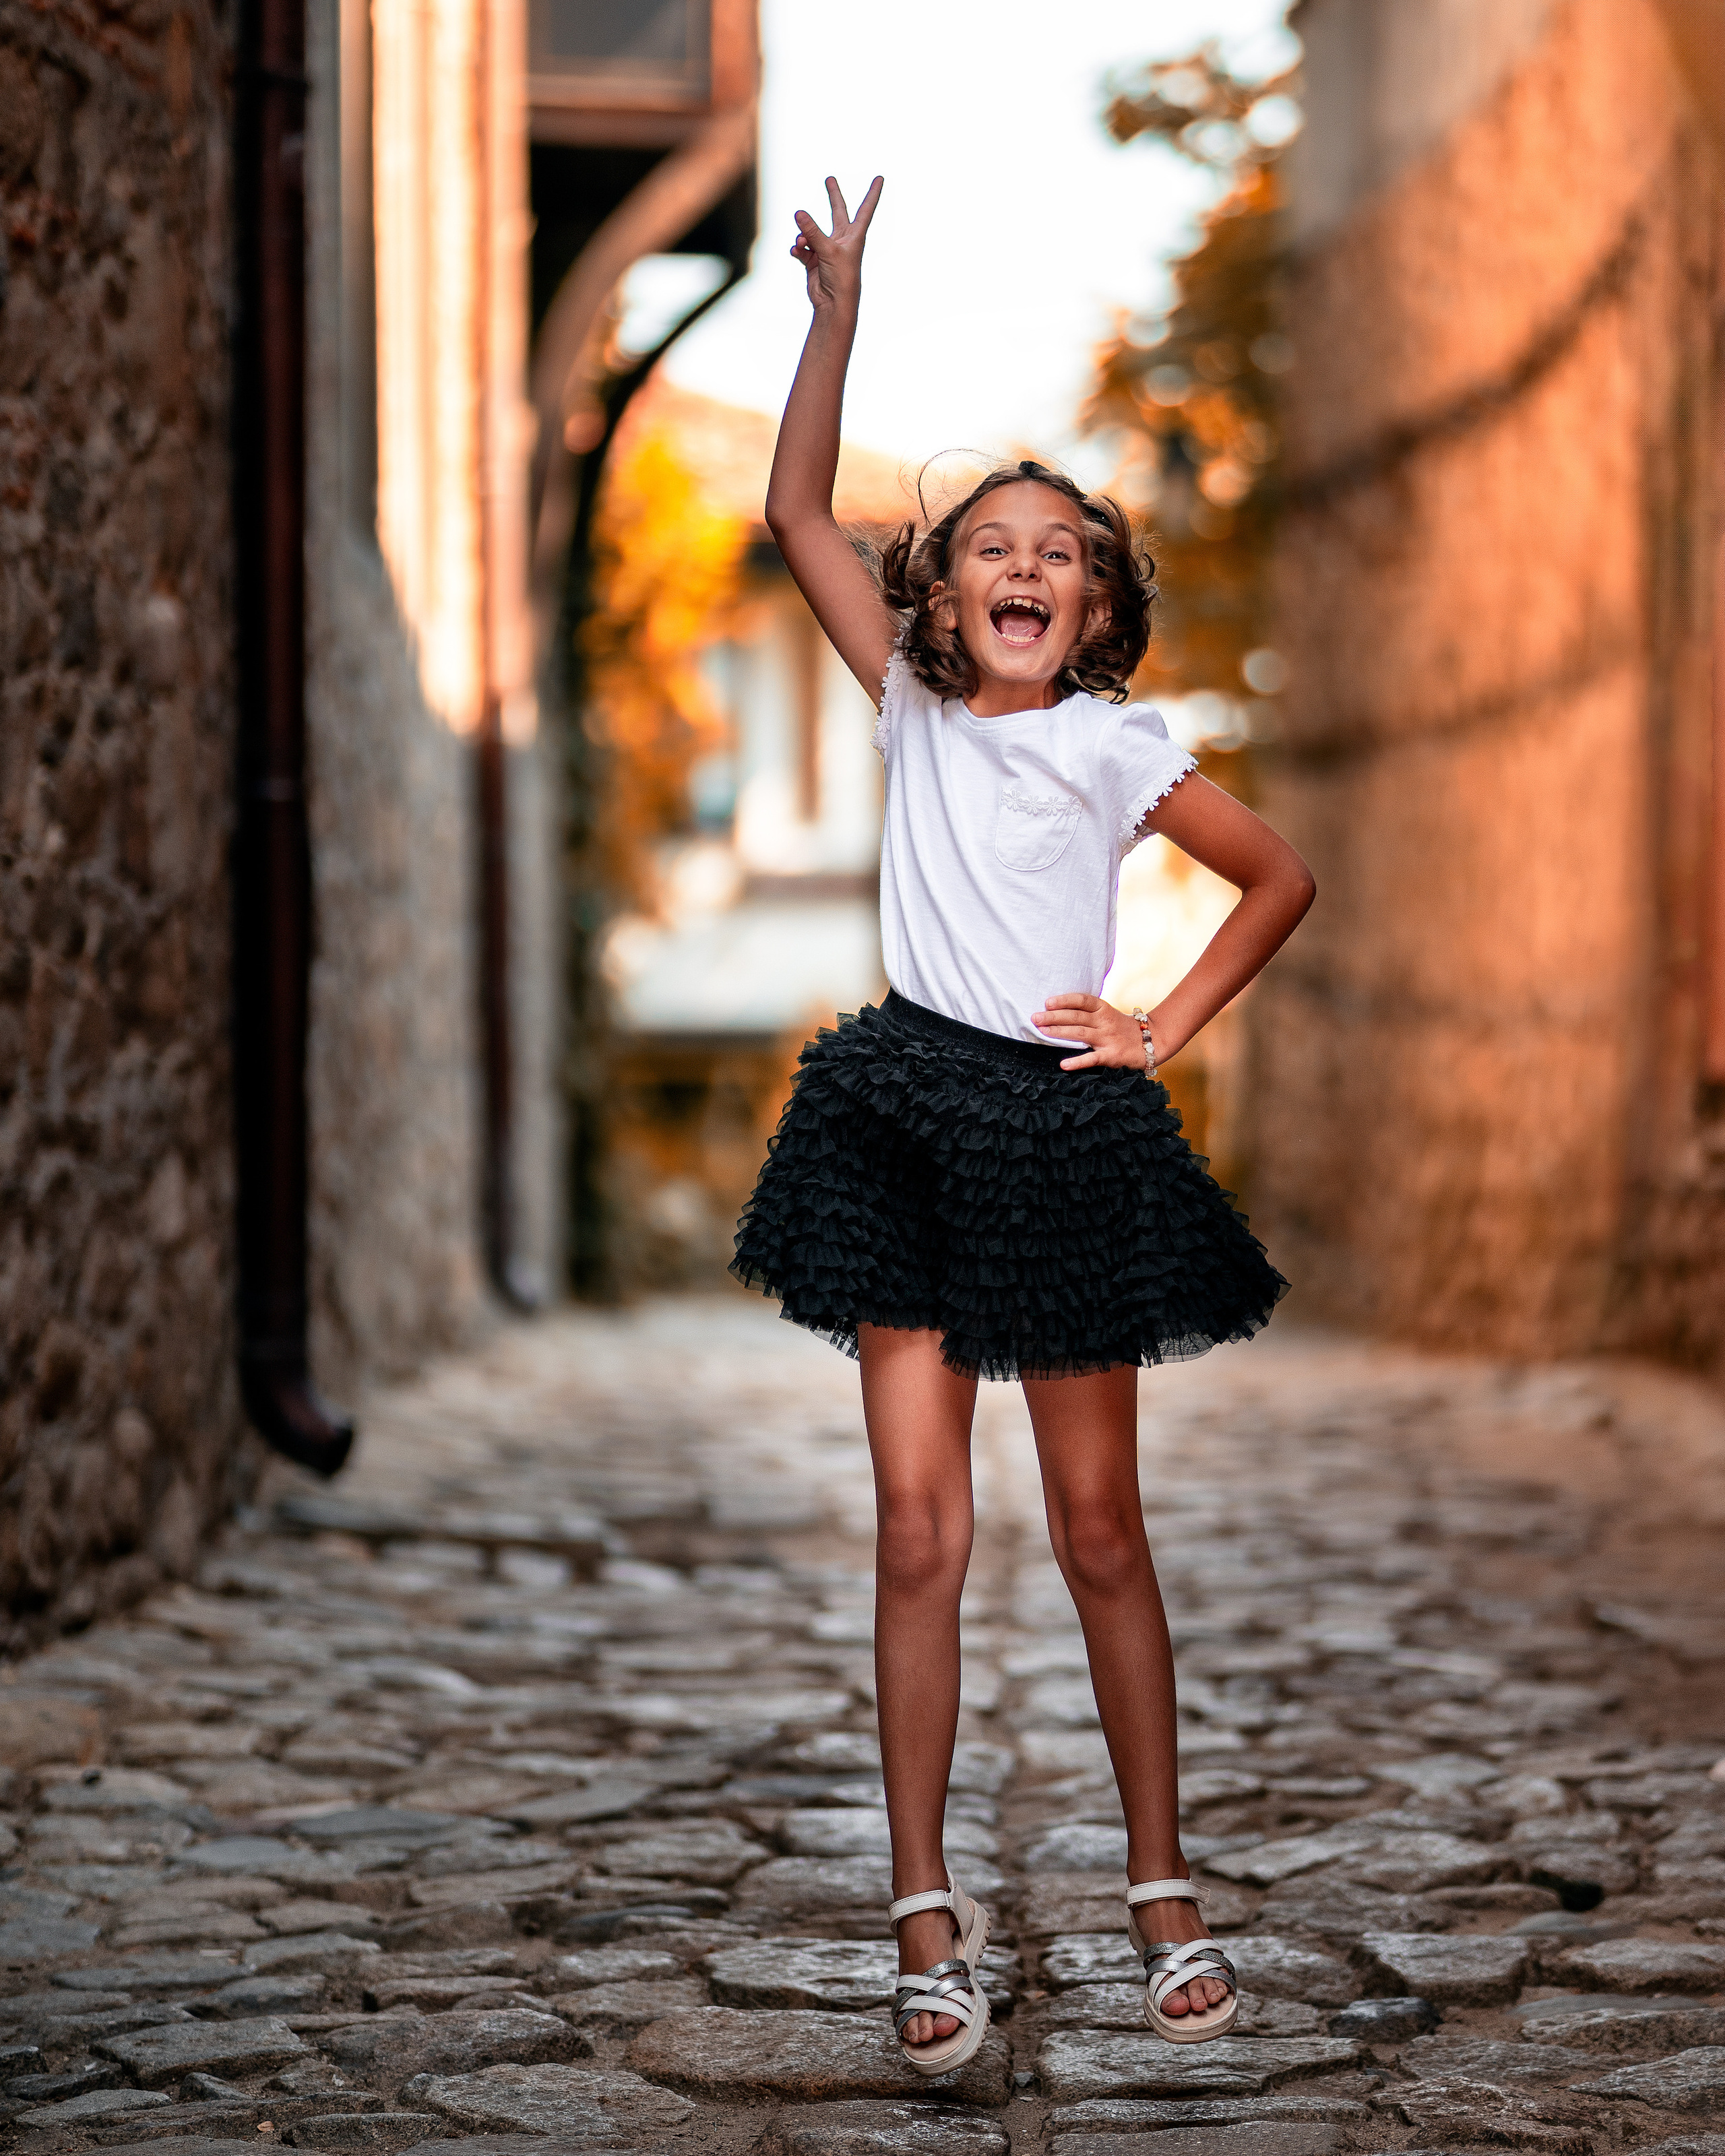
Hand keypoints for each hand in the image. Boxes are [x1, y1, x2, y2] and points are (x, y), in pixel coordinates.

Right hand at [790, 175, 882, 315]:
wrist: (833, 303)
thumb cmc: (840, 277)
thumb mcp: (828, 250)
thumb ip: (812, 231)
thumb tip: (798, 213)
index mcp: (855, 235)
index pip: (866, 208)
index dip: (873, 193)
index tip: (881, 178)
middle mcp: (842, 239)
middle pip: (837, 211)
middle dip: (833, 195)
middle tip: (829, 179)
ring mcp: (827, 249)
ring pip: (811, 232)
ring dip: (804, 235)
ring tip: (802, 243)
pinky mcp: (814, 260)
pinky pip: (802, 247)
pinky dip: (798, 249)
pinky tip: (796, 251)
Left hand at [1032, 993, 1156, 1072]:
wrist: (1152, 1041)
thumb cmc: (1122, 1028)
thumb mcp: (1107, 1014)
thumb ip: (1087, 1012)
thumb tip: (1057, 1011)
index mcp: (1103, 1009)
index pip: (1082, 1000)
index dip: (1064, 1000)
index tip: (1047, 1002)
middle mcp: (1104, 1022)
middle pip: (1076, 1016)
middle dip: (1054, 1017)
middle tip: (1035, 1018)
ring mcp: (1108, 1039)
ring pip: (1080, 1033)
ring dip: (1059, 1032)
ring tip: (1042, 1032)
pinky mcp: (1111, 1056)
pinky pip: (1092, 1058)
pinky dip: (1077, 1062)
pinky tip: (1063, 1064)